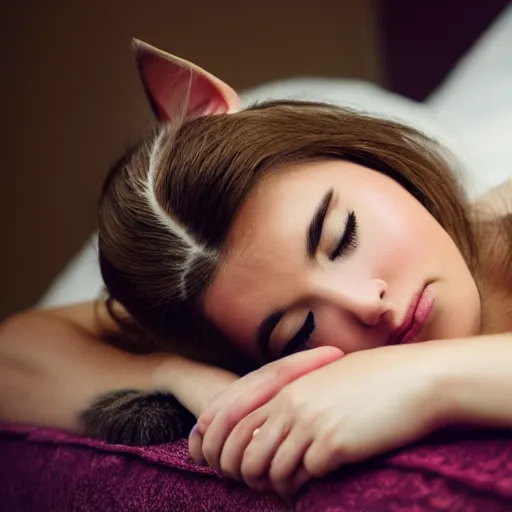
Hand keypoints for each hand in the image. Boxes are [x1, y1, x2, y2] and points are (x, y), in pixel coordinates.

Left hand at [194, 342, 444, 498]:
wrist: (416, 378)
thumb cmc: (377, 378)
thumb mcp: (329, 378)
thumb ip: (302, 396)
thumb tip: (288, 422)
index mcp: (288, 389)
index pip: (240, 425)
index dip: (240, 451)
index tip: (252, 465)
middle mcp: (292, 406)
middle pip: (248, 453)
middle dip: (252, 476)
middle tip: (269, 485)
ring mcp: (311, 424)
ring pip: (272, 470)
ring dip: (280, 484)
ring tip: (294, 487)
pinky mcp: (335, 445)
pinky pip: (306, 476)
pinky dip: (307, 486)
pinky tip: (320, 481)